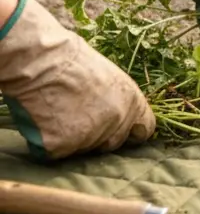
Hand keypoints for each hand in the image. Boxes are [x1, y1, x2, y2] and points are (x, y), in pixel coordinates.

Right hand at [0, 0, 156, 160]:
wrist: (40, 61)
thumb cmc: (71, 60)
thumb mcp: (109, 76)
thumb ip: (118, 99)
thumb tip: (117, 112)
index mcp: (132, 103)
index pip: (144, 130)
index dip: (131, 132)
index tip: (121, 132)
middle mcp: (117, 122)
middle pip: (111, 143)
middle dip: (96, 136)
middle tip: (75, 116)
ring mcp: (90, 136)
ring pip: (81, 149)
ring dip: (70, 138)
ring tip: (56, 111)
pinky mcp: (62, 145)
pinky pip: (54, 152)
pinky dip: (45, 142)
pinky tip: (41, 120)